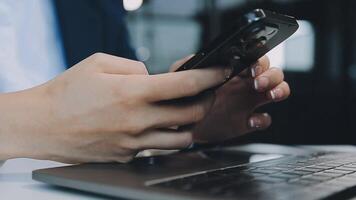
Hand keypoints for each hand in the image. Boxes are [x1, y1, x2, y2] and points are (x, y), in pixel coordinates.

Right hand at [0, 53, 228, 162]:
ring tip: (188, 112)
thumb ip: (134, 67)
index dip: (210, 76)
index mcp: (133, 92)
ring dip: (192, 123)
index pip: (186, 85)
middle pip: (193, 114)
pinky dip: (169, 137)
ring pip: (182, 138)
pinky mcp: (129, 155)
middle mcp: (138, 120)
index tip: (220, 72)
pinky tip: (162, 126)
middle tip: (206, 91)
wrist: (42, 125)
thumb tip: (154, 76)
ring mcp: (135, 142)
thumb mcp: (99, 63)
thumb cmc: (66, 93)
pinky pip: (160, 149)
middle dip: (207, 100)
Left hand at [170, 55, 289, 141]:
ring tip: (269, 95)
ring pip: (277, 90)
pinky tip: (252, 120)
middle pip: (273, 72)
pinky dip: (263, 119)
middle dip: (271, 75)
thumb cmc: (189, 98)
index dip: (259, 61)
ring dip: (279, 90)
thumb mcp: (185, 79)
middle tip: (258, 82)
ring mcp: (248, 103)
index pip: (255, 59)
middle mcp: (245, 85)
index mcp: (234, 72)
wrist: (186, 125)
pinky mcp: (247, 121)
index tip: (253, 68)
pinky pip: (265, 119)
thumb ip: (191, 65)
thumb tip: (198, 56)